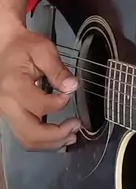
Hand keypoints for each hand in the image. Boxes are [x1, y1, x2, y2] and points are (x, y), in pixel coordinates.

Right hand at [0, 19, 79, 149]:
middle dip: (57, 136)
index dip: (60, 104)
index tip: (69, 93)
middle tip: (76, 127)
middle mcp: (6, 104)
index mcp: (14, 86)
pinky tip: (57, 136)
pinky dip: (42, 140)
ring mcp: (5, 112)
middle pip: (31, 134)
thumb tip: (72, 87)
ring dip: (51, 143)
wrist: (4, 45)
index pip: (41, 107)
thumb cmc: (23, 46)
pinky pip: (24, 135)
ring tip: (70, 136)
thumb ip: (58, 70)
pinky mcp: (8, 115)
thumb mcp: (43, 50)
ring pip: (27, 139)